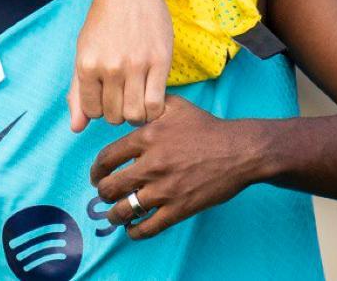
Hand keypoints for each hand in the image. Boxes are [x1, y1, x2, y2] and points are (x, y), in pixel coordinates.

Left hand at [68, 0, 172, 129]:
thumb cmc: (103, 22)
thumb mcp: (83, 53)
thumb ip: (78, 91)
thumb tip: (76, 128)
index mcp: (86, 65)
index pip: (91, 111)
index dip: (99, 109)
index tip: (105, 98)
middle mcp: (110, 67)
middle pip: (114, 116)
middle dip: (117, 113)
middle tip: (122, 98)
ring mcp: (136, 65)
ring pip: (136, 114)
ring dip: (136, 114)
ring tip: (136, 100)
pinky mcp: (160, 62)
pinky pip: (157, 104)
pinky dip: (153, 111)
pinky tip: (151, 99)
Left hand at [89, 95, 262, 239]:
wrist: (240, 151)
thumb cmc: (207, 127)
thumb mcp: (175, 105)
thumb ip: (149, 105)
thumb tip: (130, 106)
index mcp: (146, 138)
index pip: (106, 158)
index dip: (97, 170)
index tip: (97, 174)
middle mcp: (151, 165)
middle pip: (110, 186)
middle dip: (102, 192)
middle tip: (104, 193)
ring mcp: (165, 189)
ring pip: (124, 209)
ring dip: (114, 214)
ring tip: (114, 214)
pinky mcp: (180, 208)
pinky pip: (149, 227)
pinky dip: (135, 231)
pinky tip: (132, 229)